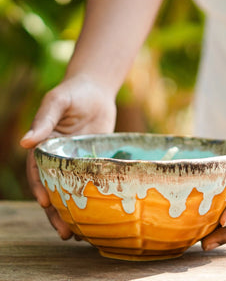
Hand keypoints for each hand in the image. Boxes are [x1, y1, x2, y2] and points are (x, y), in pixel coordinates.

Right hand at [20, 74, 116, 238]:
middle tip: (66, 232)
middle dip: (57, 212)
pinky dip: (93, 198)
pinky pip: (93, 182)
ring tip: (80, 235)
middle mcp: (59, 159)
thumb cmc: (73, 93)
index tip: (47, 203)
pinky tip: (100, 214)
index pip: (39, 173)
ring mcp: (77, 162)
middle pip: (55, 189)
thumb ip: (45, 120)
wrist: (96, 90)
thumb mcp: (57, 102)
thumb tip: (25, 142)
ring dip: (74, 212)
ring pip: (73, 191)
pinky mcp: (94, 161)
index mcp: (44, 148)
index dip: (41, 188)